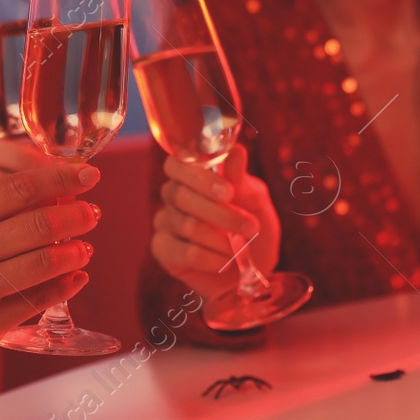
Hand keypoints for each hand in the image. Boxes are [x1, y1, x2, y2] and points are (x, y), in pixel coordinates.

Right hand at [0, 161, 100, 380]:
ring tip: (87, 245)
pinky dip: (65, 285)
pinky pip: (38, 299)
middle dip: (76, 214)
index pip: (16, 188)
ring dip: (75, 251)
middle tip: (94, 210)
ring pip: (43, 261)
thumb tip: (51, 192)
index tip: (85, 173)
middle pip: (36, 222)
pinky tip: (76, 276)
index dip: (58, 177)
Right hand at [149, 146, 281, 303]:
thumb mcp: (256, 202)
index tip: (228, 192)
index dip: (199, 177)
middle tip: (249, 227)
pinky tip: (226, 262)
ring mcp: (164, 222)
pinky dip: (212, 259)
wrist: (252, 269)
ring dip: (222, 240)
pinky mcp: (163, 250)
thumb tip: (236, 150)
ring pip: (187, 226)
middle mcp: (172, 195)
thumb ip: (241, 179)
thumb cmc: (252, 227)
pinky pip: (185, 253)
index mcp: (191, 175)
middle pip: (180, 196)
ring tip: (241, 248)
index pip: (176, 164)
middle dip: (220, 214)